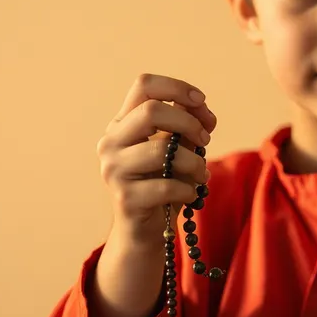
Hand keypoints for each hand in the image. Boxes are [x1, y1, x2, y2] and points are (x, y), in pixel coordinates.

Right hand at [97, 73, 216, 245]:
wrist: (144, 230)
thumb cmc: (162, 181)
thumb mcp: (176, 147)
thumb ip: (188, 124)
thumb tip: (204, 111)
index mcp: (122, 123)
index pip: (143, 85)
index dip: (176, 87)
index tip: (200, 100)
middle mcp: (111, 142)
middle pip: (152, 110)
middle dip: (188, 122)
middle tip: (204, 140)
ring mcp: (114, 170)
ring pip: (163, 150)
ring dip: (194, 161)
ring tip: (201, 174)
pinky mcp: (125, 198)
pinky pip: (167, 185)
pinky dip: (189, 189)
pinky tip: (191, 194)